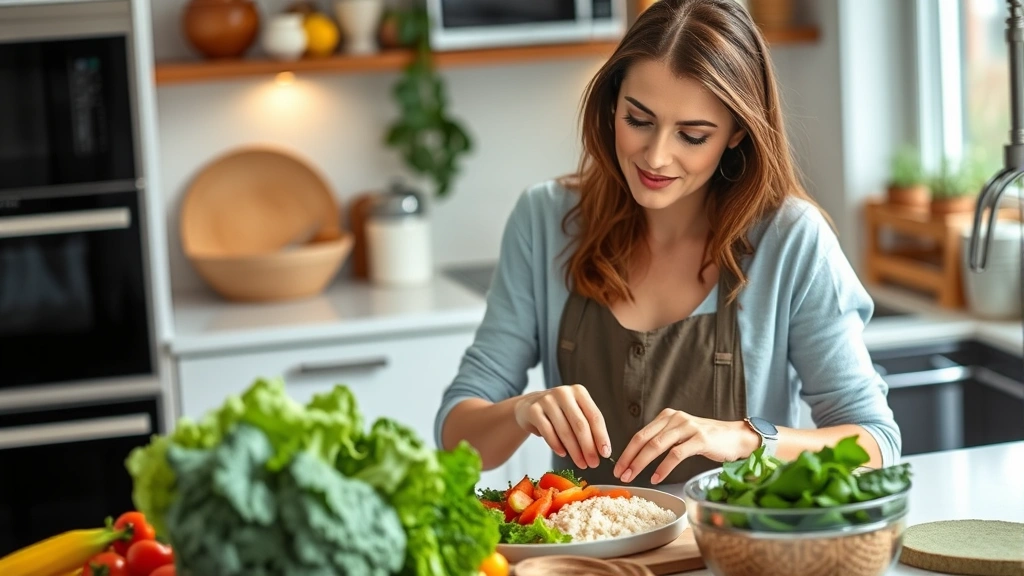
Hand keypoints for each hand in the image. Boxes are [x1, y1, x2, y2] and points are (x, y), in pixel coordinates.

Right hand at [514, 384, 611, 468]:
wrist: (528, 407)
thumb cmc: (558, 413)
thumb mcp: (574, 413)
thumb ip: (588, 427)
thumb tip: (601, 450)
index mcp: (579, 392)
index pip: (594, 416)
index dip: (601, 436)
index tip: (606, 453)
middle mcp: (563, 393)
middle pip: (580, 424)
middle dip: (588, 447)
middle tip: (593, 463)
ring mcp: (547, 400)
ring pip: (564, 430)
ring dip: (574, 451)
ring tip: (581, 463)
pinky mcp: (533, 410)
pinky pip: (548, 432)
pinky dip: (556, 446)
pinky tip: (563, 454)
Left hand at [613, 409, 759, 483]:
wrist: (736, 437)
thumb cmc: (707, 439)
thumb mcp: (681, 433)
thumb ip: (663, 439)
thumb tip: (639, 456)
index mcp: (667, 416)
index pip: (640, 434)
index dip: (626, 451)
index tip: (617, 467)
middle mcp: (675, 418)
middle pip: (644, 439)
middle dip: (629, 458)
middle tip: (620, 474)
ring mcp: (688, 427)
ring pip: (657, 446)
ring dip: (641, 463)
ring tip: (632, 477)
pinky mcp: (700, 439)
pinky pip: (676, 454)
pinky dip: (663, 468)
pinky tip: (656, 478)